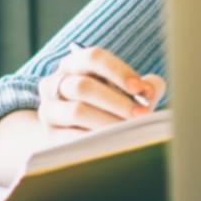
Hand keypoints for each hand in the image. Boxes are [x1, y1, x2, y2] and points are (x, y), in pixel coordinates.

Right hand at [35, 45, 166, 134]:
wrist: (85, 133)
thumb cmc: (112, 106)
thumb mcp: (128, 91)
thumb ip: (145, 86)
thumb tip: (151, 90)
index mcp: (74, 63)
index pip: (93, 57)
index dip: (119, 71)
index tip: (141, 89)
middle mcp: (55, 82)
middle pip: (83, 86)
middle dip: (118, 101)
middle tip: (143, 114)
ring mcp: (49, 109)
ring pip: (77, 111)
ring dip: (108, 121)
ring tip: (130, 130)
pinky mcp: (50, 134)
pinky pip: (71, 137)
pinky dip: (95, 139)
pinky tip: (114, 142)